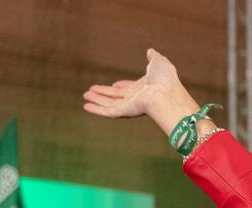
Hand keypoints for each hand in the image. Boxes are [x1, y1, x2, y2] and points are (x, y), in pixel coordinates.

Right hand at [83, 49, 197, 127]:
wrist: (165, 92)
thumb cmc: (165, 79)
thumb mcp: (159, 63)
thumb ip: (154, 58)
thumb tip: (151, 51)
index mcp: (143, 88)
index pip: (130, 88)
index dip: (122, 86)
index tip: (115, 84)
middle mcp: (136, 98)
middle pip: (116, 96)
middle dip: (104, 93)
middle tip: (92, 90)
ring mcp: (130, 106)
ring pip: (109, 104)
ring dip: (97, 100)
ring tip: (85, 95)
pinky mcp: (125, 112)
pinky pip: (108, 112)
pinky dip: (96, 110)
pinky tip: (86, 106)